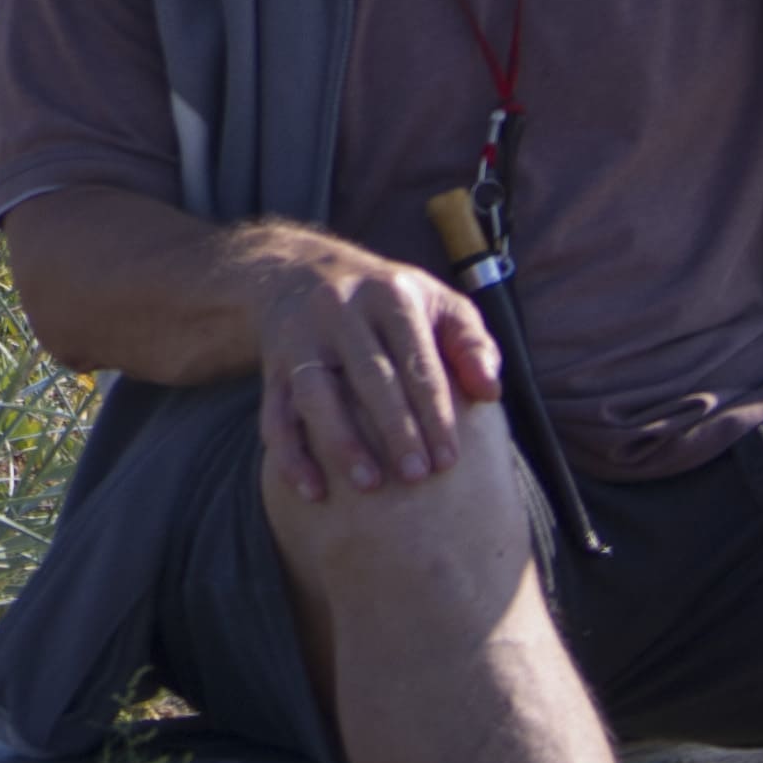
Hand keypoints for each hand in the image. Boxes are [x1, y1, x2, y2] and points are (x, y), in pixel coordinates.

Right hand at [253, 239, 504, 503]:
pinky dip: (290, 454)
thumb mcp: (436, 302)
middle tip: (416, 476)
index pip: (416, 359)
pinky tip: (312, 490)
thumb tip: (490, 391)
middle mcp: (340, 311)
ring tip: (368, 483)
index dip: (434, 411)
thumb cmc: (387, 300)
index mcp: (388, 295)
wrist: (301, 271)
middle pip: (369, 376)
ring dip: (341, 441)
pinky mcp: (272, 366)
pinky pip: (273, 413)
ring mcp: (300, 339)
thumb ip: (470, 343)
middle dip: (395, 429)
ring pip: (315, 393)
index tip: (450, 461)